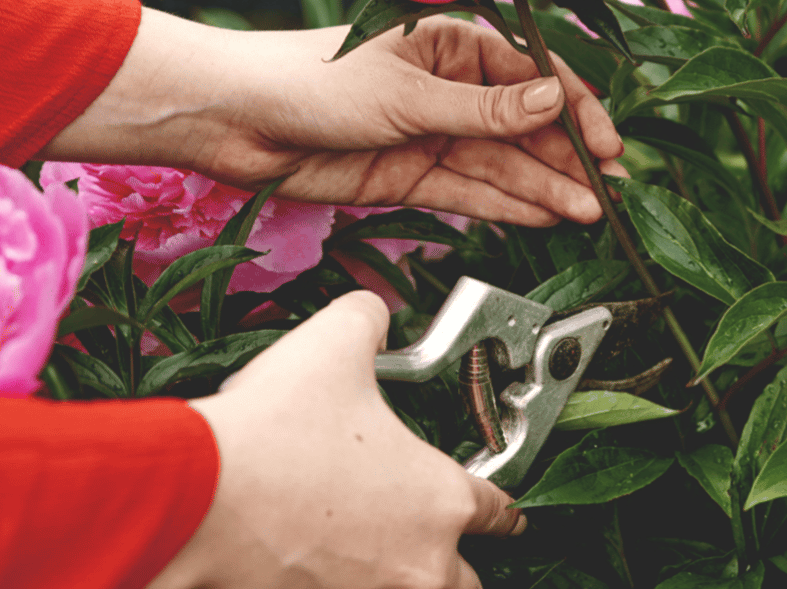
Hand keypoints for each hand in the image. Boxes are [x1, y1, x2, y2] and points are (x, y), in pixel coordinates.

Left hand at [39, 9, 626, 225]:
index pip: (533, 79)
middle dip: (568, 161)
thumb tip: (555, 103)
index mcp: (453, 46)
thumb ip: (485, 109)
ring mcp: (433, 135)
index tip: (608, 147)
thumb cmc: (313, 80)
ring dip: (546, 190)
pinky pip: (472, 193)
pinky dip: (508, 207)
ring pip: (503, 166)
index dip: (576, 113)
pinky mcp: (412, 177)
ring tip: (589, 215)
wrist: (236, 121)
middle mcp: (450, 90)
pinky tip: (545, 218)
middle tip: (609, 195)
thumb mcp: (408, 93)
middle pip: (525, 129)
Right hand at [150, 291, 521, 588]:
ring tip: (375, 562)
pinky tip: (314, 570)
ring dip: (403, 581)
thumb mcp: (333, 344)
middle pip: (465, 581)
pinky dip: (342, 587)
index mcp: (440, 499)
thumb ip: (367, 320)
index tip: (508, 515)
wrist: (192, 500)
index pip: (498, 511)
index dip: (503, 508)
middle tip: (432, 547)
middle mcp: (418, 565)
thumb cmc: (269, 432)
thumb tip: (372, 311)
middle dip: (454, 565)